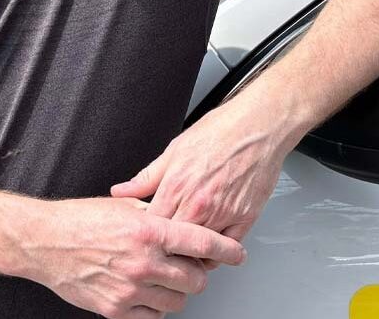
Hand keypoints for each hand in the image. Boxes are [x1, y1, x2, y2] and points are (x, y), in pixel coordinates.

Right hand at [25, 197, 245, 318]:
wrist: (45, 242)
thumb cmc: (81, 219)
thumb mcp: (124, 207)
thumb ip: (158, 215)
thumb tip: (183, 219)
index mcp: (149, 230)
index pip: (202, 243)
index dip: (227, 249)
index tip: (237, 253)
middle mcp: (144, 261)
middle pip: (196, 278)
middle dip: (199, 272)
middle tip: (191, 264)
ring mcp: (131, 289)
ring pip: (179, 300)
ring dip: (178, 290)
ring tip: (165, 276)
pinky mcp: (116, 309)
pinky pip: (154, 315)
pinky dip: (156, 304)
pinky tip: (147, 289)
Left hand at [111, 90, 295, 267]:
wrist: (257, 125)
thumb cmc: (219, 131)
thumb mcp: (174, 150)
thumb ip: (146, 177)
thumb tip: (121, 191)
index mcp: (176, 186)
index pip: (151, 226)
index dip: (146, 233)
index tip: (146, 233)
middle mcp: (198, 204)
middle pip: (173, 243)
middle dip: (166, 247)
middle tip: (165, 244)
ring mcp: (222, 213)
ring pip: (200, 250)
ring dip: (191, 252)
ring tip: (186, 246)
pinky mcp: (245, 218)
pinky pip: (226, 247)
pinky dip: (217, 250)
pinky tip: (211, 243)